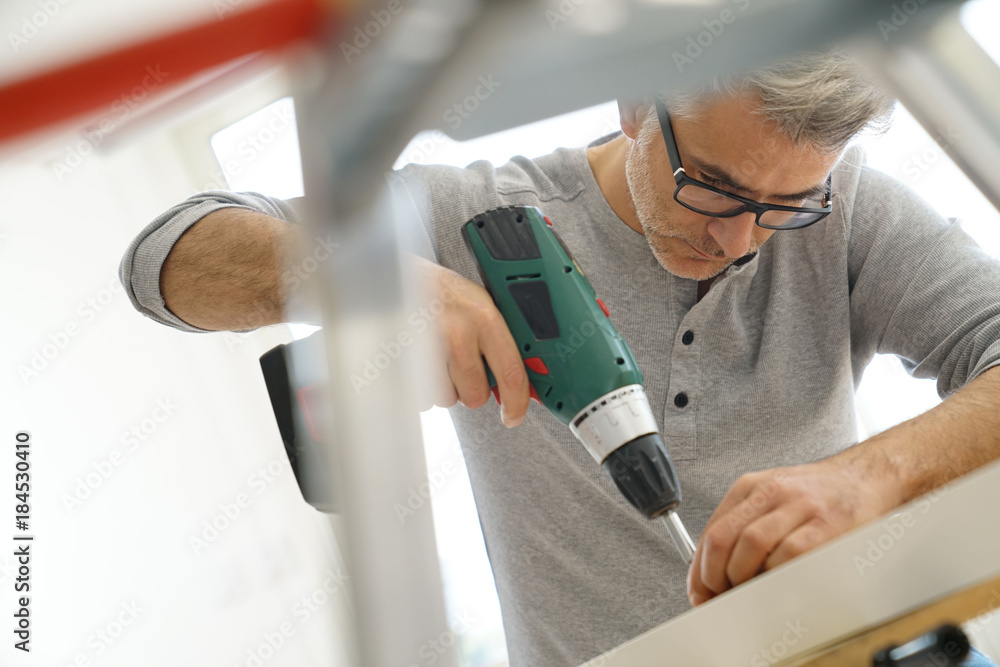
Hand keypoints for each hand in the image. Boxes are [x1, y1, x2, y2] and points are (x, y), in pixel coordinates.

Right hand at [411, 255, 529, 425]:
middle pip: (475, 395)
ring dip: (442, 385)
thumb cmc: (435, 289)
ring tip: (436, 356)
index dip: (516, 402)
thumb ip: (496, 338)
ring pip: (445, 398)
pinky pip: (419, 395)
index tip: (514, 415)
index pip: (511, 372)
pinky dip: (420, 384)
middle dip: (469, 390)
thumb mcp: (475, 301)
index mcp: (484, 316)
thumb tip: (517, 379)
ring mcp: (428, 346)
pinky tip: (420, 360)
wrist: (392, 276)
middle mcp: (458, 331)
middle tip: (460, 367)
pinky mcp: (403, 360)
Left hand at [686, 456, 893, 605]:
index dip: (699, 570)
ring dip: (743, 578)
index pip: (710, 531)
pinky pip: (790, 554)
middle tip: (722, 596)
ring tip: (750, 591)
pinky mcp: (826, 525)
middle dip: (715, 576)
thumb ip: (743, 527)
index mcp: (751, 487)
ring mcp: (799, 507)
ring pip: (751, 545)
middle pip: (723, 538)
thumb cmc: (819, 495)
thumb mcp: (771, 499)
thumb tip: (714, 571)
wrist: (868, 476)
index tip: (701, 591)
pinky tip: (779, 582)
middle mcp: (771, 492)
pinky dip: (777, 575)